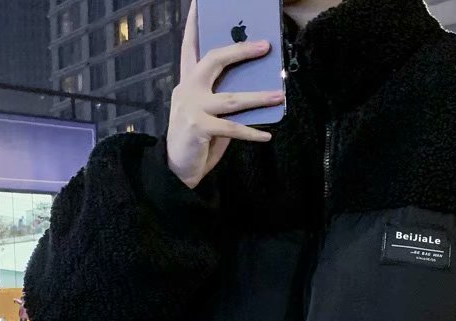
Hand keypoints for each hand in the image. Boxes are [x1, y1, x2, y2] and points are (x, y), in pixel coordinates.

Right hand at [166, 0, 284, 187]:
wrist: (176, 169)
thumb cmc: (197, 138)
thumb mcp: (208, 112)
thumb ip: (224, 96)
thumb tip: (255, 87)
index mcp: (188, 81)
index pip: (191, 45)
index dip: (195, 22)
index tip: (200, 1)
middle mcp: (187, 89)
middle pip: (214, 60)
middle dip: (241, 51)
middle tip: (265, 45)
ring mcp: (191, 108)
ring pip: (231, 98)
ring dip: (259, 97)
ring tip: (279, 96)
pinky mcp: (199, 128)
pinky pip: (232, 128)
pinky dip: (252, 133)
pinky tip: (267, 135)